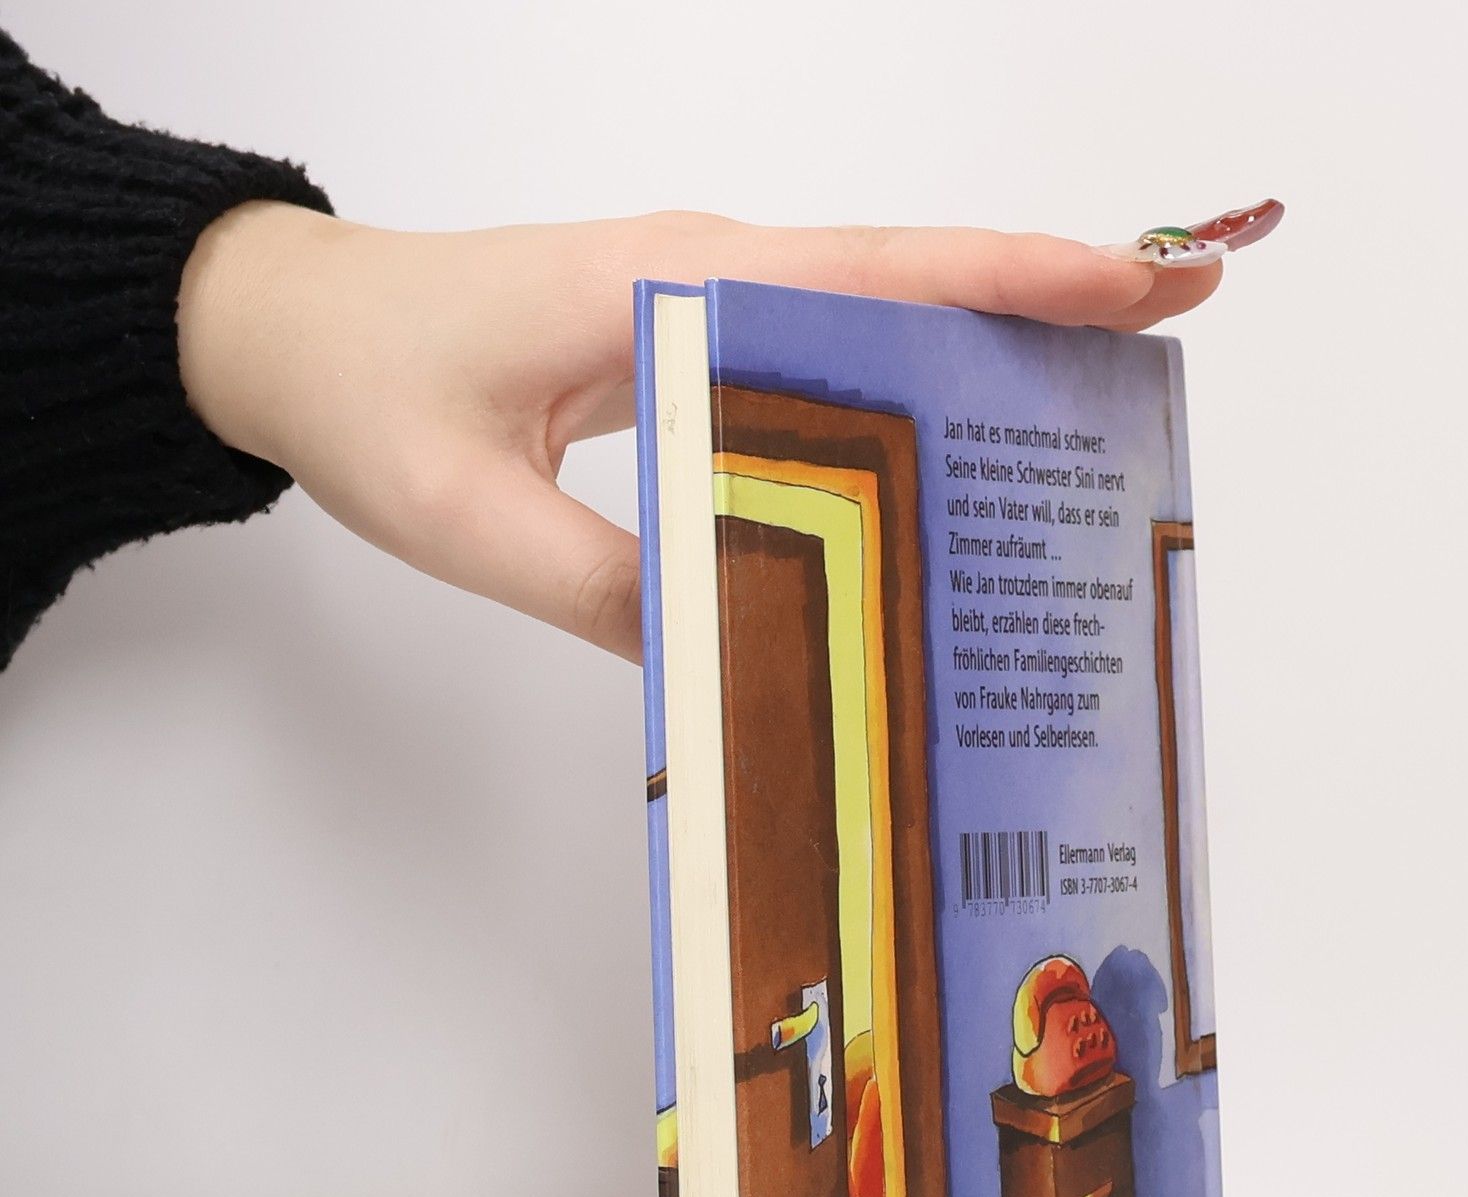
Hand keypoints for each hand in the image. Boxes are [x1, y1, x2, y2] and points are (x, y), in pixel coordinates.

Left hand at [177, 207, 1224, 658]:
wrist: (284, 328)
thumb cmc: (366, 391)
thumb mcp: (472, 515)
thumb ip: (606, 583)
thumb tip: (746, 651)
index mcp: (679, 285)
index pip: (886, 273)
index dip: (1023, 276)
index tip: (1143, 276)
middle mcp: (713, 274)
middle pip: (919, 274)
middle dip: (1054, 292)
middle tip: (1182, 321)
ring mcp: (707, 300)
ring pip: (885, 307)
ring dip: (996, 335)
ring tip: (1107, 389)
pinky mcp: (693, 339)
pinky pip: (830, 349)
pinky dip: (913, 373)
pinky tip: (955, 438)